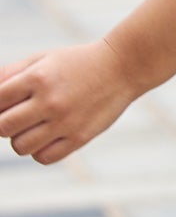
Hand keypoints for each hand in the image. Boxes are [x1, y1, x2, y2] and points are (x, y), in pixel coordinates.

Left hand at [0, 39, 138, 164]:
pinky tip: (46, 137)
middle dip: (3, 123)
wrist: (122, 67)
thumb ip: (10, 74)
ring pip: (20, 146)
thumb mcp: (43, 59)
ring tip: (32, 127)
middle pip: (3, 127)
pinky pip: (44, 157)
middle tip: (16, 117)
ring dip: (20, 139)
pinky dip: (38, 151)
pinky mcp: (80, 138)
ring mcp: (65, 122)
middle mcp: (49, 101)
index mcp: (37, 78)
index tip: (4, 105)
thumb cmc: (77, 62)